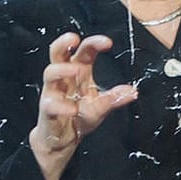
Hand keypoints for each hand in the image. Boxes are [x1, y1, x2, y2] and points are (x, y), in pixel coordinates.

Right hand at [28, 32, 136, 179]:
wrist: (61, 140)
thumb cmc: (78, 117)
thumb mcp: (100, 107)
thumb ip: (114, 98)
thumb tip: (133, 92)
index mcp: (78, 71)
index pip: (84, 51)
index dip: (94, 43)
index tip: (107, 42)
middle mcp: (64, 78)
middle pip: (57, 53)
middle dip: (63, 43)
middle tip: (74, 39)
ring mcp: (53, 92)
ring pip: (49, 72)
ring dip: (62, 69)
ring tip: (76, 70)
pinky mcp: (47, 109)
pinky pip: (50, 104)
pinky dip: (61, 106)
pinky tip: (72, 110)